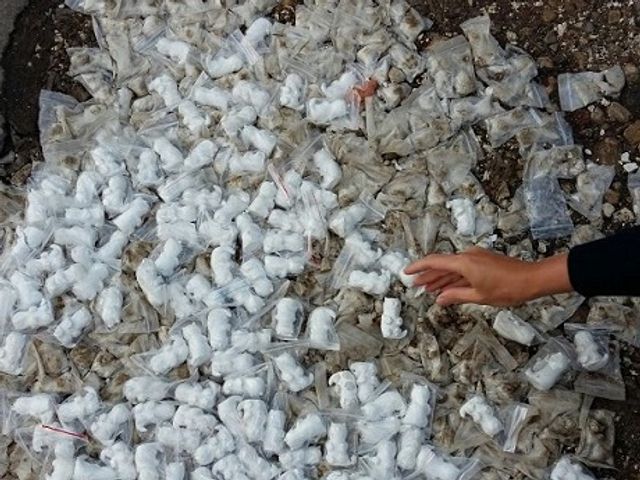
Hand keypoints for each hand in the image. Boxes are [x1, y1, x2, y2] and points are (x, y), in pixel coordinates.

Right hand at [404, 247, 572, 306]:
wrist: (532, 279)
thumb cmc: (509, 288)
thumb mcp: (479, 297)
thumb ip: (456, 296)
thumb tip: (439, 298)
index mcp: (464, 263)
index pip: (434, 262)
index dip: (418, 267)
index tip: (407, 272)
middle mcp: (468, 257)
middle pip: (442, 265)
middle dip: (428, 276)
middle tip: (415, 285)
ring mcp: (476, 258)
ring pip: (452, 268)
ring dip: (441, 278)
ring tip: (428, 289)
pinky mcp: (484, 262)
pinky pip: (463, 269)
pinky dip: (454, 278)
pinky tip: (448, 287)